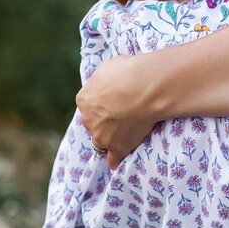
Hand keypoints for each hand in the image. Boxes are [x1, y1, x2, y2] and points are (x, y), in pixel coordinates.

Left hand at [75, 54, 160, 169]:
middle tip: (125, 114)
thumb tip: (106, 82)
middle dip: (106, 121)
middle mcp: (89, 120)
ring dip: (110, 138)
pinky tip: (119, 158)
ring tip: (127, 132)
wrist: (144, 88)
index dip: (103, 103)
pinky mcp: (117, 147)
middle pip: (94, 124)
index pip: (89, 105)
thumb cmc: (129, 73)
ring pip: (102, 141)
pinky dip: (115, 159)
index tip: (116, 101)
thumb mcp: (109, 67)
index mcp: (84, 100)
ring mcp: (102, 136)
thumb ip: (103, 80)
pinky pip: (113, 160)